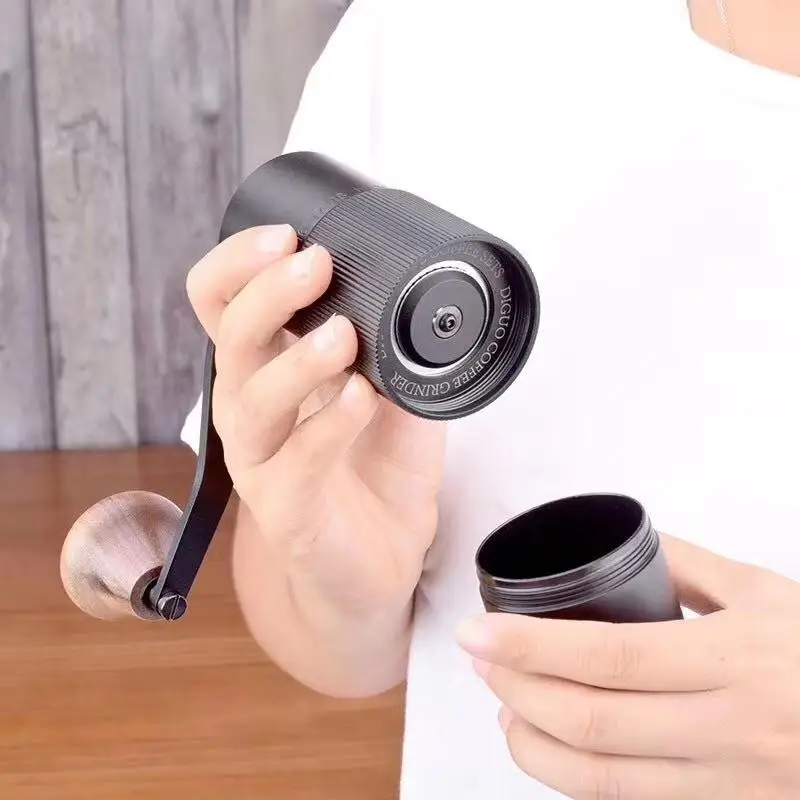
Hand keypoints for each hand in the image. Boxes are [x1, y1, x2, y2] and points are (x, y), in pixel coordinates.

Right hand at [186, 225, 443, 616]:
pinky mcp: (284, 510)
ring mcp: (261, 461)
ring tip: (342, 336)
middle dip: (269, 293)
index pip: (221, 303)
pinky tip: (360, 401)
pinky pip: (295, 463)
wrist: (382, 560)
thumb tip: (423, 293)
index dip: (238, 264)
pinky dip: (327, 427)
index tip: (287, 235)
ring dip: (298, 360)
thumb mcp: (395, 392)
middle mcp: (251, 409)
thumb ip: (396, 346)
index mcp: (267, 370)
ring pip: (252, 400)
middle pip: (230, 338)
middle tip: (315, 265)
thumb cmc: (380, 469)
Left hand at [457, 534, 799, 798]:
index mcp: (738, 661)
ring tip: (503, 702)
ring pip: (602, 780)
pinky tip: (549, 745)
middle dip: (518, 688)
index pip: (610, 655)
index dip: (533, 645)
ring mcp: (728, 786)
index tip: (479, 630)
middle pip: (594, 721)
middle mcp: (730, 731)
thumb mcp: (766, 593)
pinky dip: (574, 778)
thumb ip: (687, 565)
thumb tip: (616, 551)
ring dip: (533, 743)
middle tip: (480, 658)